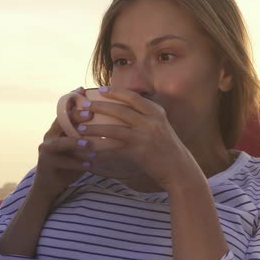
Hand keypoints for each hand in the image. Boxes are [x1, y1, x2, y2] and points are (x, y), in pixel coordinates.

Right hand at [31, 87, 95, 196]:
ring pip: (59, 142)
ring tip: (89, 144)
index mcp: (59, 127)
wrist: (52, 184)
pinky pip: (62, 162)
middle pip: (61, 121)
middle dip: (75, 117)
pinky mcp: (46, 164)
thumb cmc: (71, 161)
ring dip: (75, 143)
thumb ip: (89, 132)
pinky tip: (89, 165)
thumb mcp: (80, 145)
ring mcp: (46, 149)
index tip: (84, 91)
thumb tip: (113, 117)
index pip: (65, 109)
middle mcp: (50, 135)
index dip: (72, 99)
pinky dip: (76, 163)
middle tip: (90, 115)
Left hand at [76, 86, 201, 190]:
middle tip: (84, 106)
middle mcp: (152, 121)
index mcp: (156, 112)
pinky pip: (115, 148)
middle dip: (100, 106)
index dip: (116, 92)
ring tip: (79, 128)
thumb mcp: (160, 127)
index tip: (101, 89)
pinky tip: (89, 150)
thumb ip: (146, 117)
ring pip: (114, 128)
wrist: (179, 170)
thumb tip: (124, 108)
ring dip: (95, 128)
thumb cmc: (167, 149)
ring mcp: (146, 136)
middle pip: (121, 110)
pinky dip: (100, 148)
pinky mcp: (140, 151)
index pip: (133, 97)